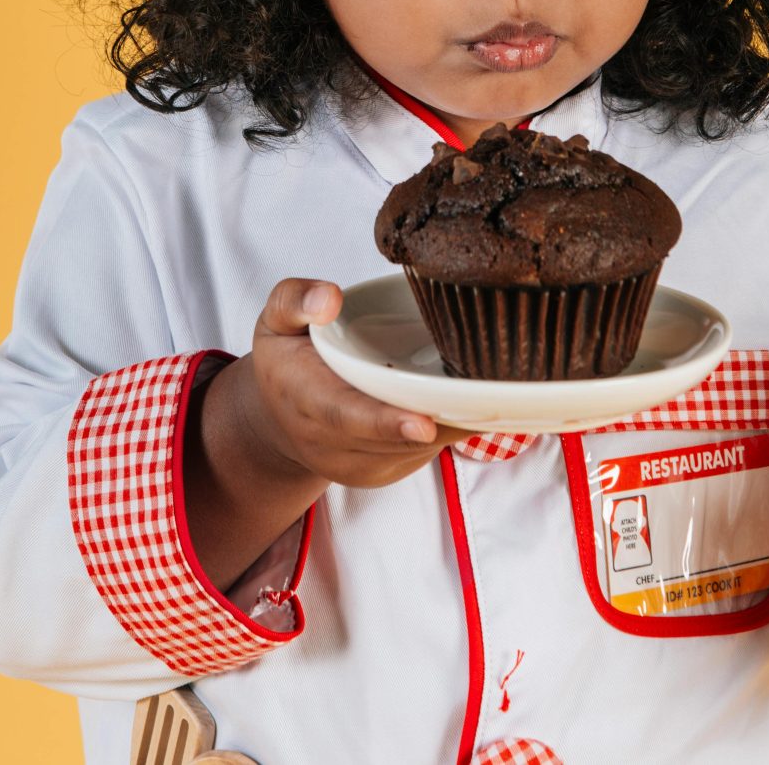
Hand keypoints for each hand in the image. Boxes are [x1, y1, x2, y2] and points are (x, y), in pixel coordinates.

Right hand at [239, 277, 473, 487]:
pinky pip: (424, 453)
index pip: (345, 415)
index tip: (423, 422)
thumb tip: (330, 298)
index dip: (385, 421)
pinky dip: (450, 429)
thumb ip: (295, 300)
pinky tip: (474, 400)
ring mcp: (359, 464)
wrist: (277, 421)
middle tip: (486, 401)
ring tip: (492, 391)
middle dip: (439, 423)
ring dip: (452, 425)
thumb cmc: (286, 361)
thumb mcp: (276, 320)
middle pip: (391, 438)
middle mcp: (329, 442)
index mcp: (303, 399)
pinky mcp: (384, 470)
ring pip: (416, 450)